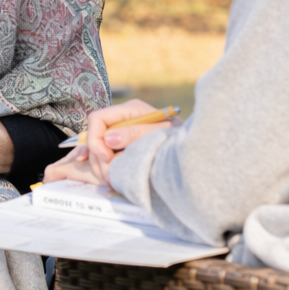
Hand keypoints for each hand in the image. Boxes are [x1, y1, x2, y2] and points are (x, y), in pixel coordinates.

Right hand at [44, 99, 176, 185]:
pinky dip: (99, 164)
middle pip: (94, 135)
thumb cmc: (180, 139)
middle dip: (97, 155)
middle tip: (108, 175)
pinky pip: (102, 154)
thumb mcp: (161, 133)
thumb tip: (108, 138)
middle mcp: (122, 120)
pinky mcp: (122, 148)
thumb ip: (135, 133)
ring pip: (96, 147)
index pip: (98, 118)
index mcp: (131, 110)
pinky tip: (100, 173)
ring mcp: (121, 133)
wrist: (195, 151)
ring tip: (109, 179)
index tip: (107, 157)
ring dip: (98, 164)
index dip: (96, 138)